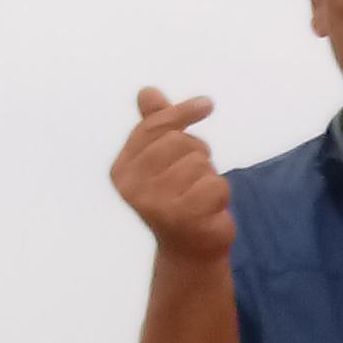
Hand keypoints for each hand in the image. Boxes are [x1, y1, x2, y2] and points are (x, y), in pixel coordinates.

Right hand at [114, 87, 232, 263]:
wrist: (191, 251)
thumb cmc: (179, 198)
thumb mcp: (166, 159)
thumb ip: (156, 125)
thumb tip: (146, 91)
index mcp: (122, 170)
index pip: (153, 126)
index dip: (182, 113)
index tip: (207, 105)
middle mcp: (132, 187)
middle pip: (179, 141)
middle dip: (197, 154)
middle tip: (194, 178)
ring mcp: (156, 204)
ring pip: (200, 162)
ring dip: (209, 176)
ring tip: (198, 196)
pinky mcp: (183, 217)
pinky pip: (216, 184)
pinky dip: (220, 195)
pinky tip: (209, 210)